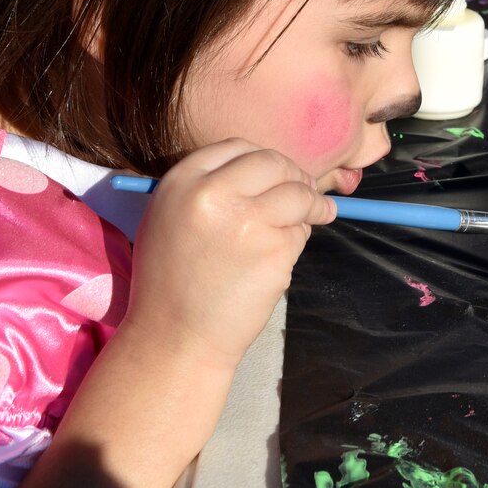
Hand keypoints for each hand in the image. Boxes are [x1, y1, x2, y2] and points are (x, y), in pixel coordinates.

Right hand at [123, 141, 333, 374]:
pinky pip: (300, 233)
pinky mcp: (274, 252)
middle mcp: (214, 195)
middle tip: (307, 190)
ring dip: (312, 205)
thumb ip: (209, 190)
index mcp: (182, 183)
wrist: (175, 340)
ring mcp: (247, 223)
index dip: (262, 158)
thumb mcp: (170, 220)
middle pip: (273, 163)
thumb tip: (268, 172)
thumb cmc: (171, 284)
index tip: (276, 171)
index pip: (236, 147)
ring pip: (298, 195)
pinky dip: (298, 241)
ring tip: (317, 214)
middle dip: (295, 175)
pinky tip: (281, 258)